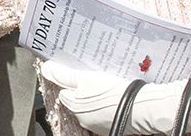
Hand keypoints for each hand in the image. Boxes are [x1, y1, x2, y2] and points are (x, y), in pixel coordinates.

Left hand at [40, 60, 190, 135]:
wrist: (145, 107)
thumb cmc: (114, 93)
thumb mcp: (85, 78)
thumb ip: (64, 74)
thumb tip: (46, 68)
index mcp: (73, 106)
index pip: (63, 89)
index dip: (69, 77)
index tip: (76, 67)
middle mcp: (83, 117)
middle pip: (77, 96)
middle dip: (83, 84)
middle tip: (93, 71)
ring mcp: (99, 122)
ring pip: (93, 102)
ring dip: (97, 91)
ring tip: (106, 78)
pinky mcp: (114, 122)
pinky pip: (107, 107)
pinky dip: (109, 98)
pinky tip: (117, 89)